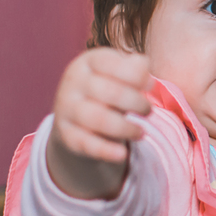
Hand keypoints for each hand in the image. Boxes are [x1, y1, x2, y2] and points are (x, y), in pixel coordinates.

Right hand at [48, 48, 152, 198]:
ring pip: (98, 118)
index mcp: (88, 61)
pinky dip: (106, 150)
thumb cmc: (108, 88)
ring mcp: (66, 108)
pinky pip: (86, 143)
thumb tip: (146, 75)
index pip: (113, 64)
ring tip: (141, 133)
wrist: (75, 116)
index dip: (137, 76)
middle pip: (110, 92)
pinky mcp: (65, 133)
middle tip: (148, 111)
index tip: (150, 86)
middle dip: (136, 103)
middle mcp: (73, 82)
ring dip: (125, 128)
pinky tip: (123, 154)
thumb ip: (135, 70)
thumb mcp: (120, 73)